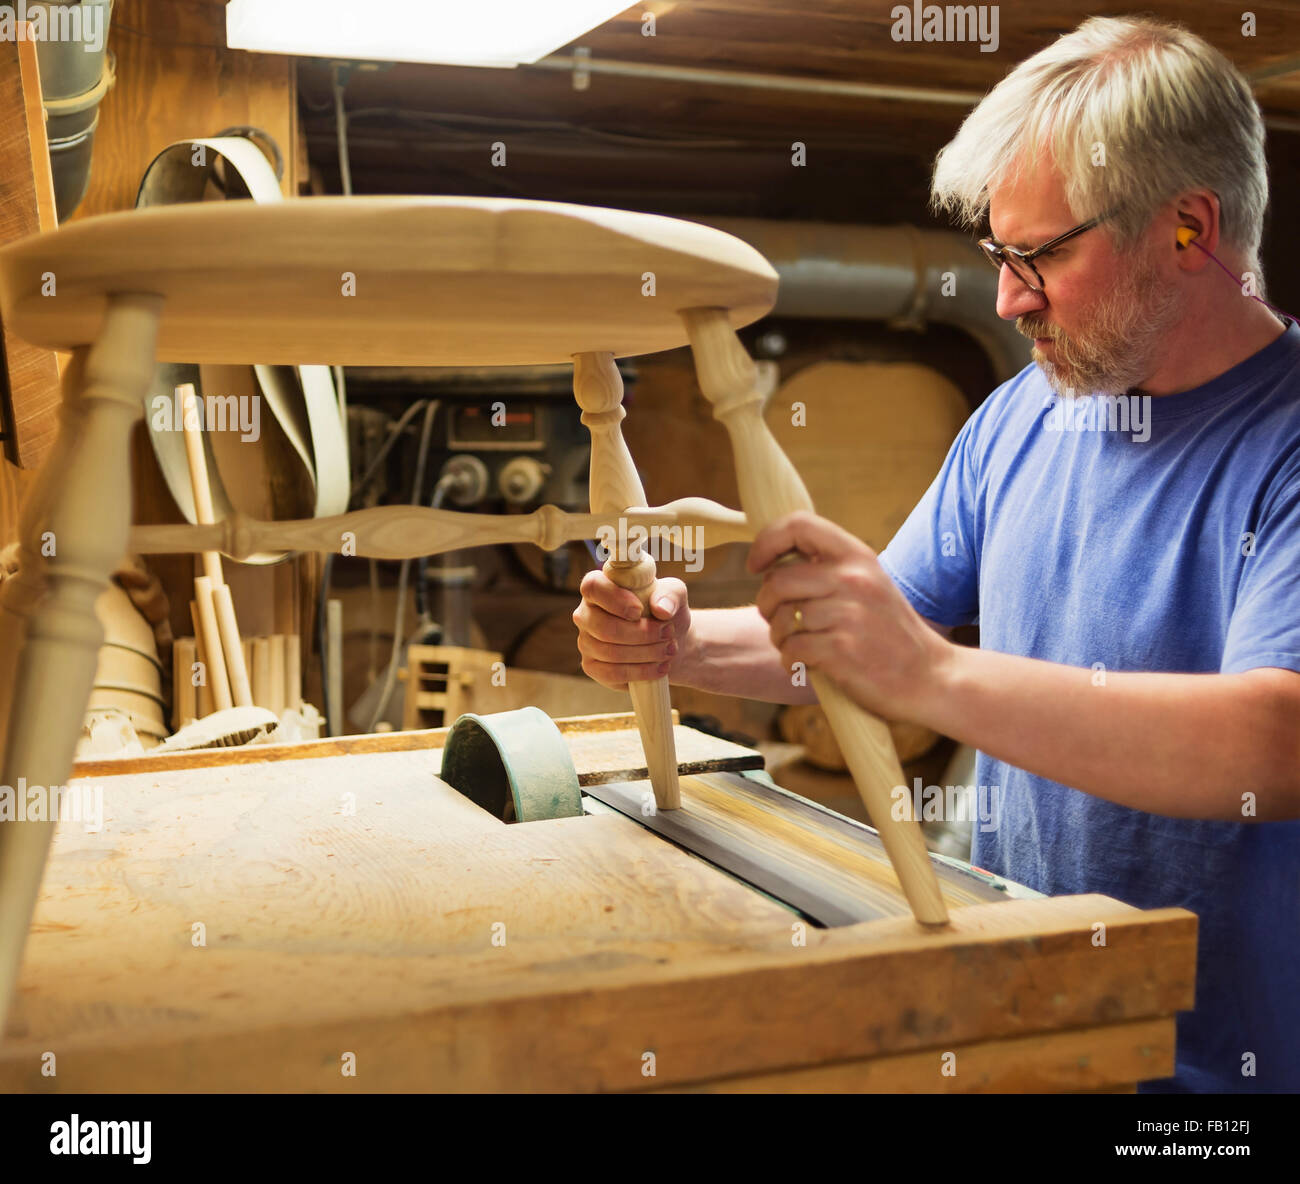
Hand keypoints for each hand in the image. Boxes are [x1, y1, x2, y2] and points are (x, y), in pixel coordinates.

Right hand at [573, 569, 691, 691]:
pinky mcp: (592, 668)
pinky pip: (612, 673)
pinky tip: (660, 667)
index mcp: (600, 589)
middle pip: (604, 627)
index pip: (593, 587)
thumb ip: (670, 594)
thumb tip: (661, 610)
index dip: (615, 600)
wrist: (668, 642)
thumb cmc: (665, 612)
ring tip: (670, 649)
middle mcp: (586, 615)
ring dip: (647, 653)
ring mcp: (586, 642)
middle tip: (668, 633)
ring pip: (611, 653)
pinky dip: (641, 672)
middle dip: (643, 634)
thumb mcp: (675, 594)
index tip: (639, 610)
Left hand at [748, 510, 950, 721]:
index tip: (756, 565)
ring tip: (796, 646)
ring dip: (780, 638)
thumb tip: (775, 560)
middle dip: (766, 604)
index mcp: (858, 556)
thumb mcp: (868, 585)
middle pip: (777, 580)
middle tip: (777, 620)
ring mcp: (849, 614)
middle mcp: (853, 579)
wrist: (930, 677)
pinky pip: (791, 649)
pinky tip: (805, 665)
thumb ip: (830, 569)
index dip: (767, 541)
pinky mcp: (842, 649)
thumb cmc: (890, 633)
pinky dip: (790, 661)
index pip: (799, 524)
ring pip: (782, 618)